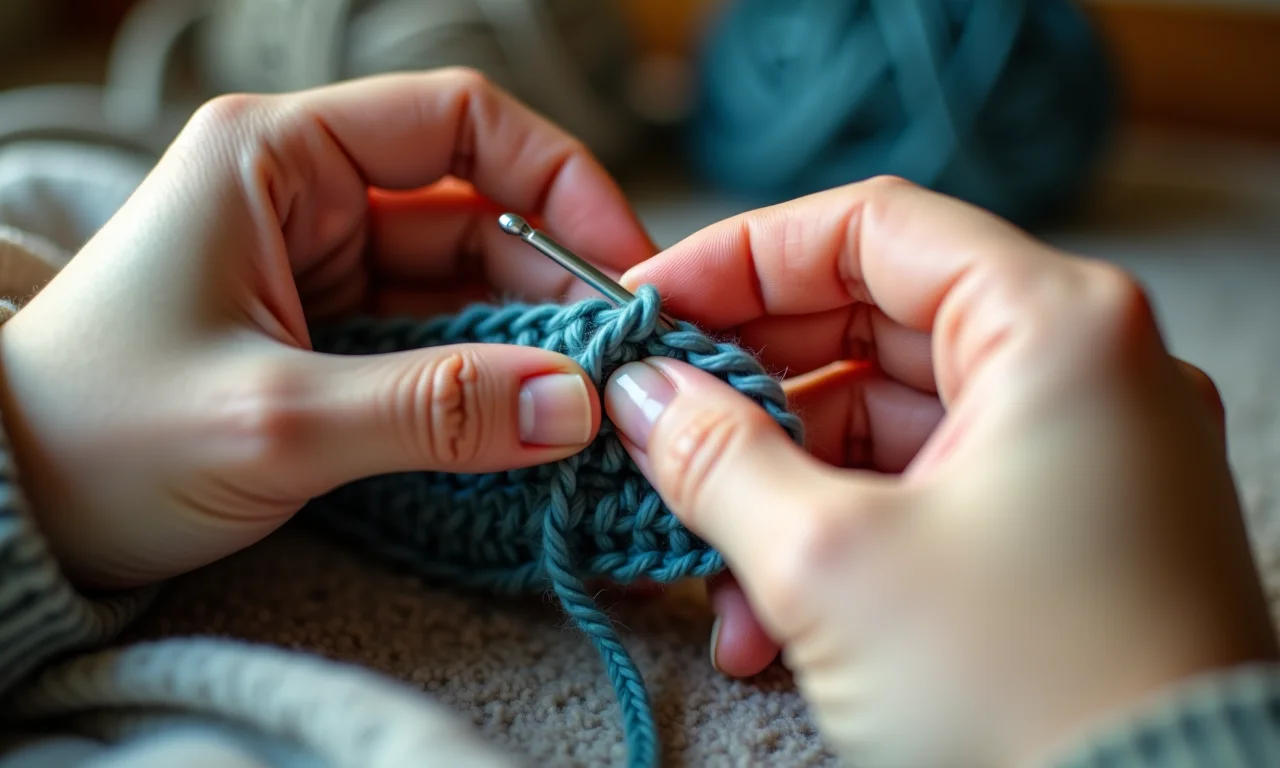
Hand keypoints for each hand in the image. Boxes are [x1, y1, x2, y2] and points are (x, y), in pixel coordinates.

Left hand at [0, 69, 655, 589]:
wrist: (9, 515)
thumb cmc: (97, 439)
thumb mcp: (272, 419)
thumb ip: (434, 410)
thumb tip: (577, 407)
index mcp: (277, 158)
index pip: (458, 122)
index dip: (559, 185)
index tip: (625, 270)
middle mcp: (306, 197)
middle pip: (477, 211)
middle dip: (557, 284)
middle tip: (624, 367)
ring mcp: (321, 269)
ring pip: (465, 283)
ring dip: (532, 340)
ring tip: (595, 405)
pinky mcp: (329, 338)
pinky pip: (436, 341)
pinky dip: (490, 380)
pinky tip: (537, 422)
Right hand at [602, 177, 1278, 767]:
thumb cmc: (1025, 692)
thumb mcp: (830, 563)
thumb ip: (715, 454)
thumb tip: (640, 391)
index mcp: (1058, 326)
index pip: (871, 227)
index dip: (741, 257)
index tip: (651, 307)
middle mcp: (1084, 370)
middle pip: (873, 324)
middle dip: (750, 389)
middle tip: (655, 424)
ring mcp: (1080, 455)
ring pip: (887, 425)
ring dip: (781, 491)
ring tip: (703, 574)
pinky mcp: (1063, 533)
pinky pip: (924, 496)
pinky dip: (839, 540)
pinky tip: (763, 624)